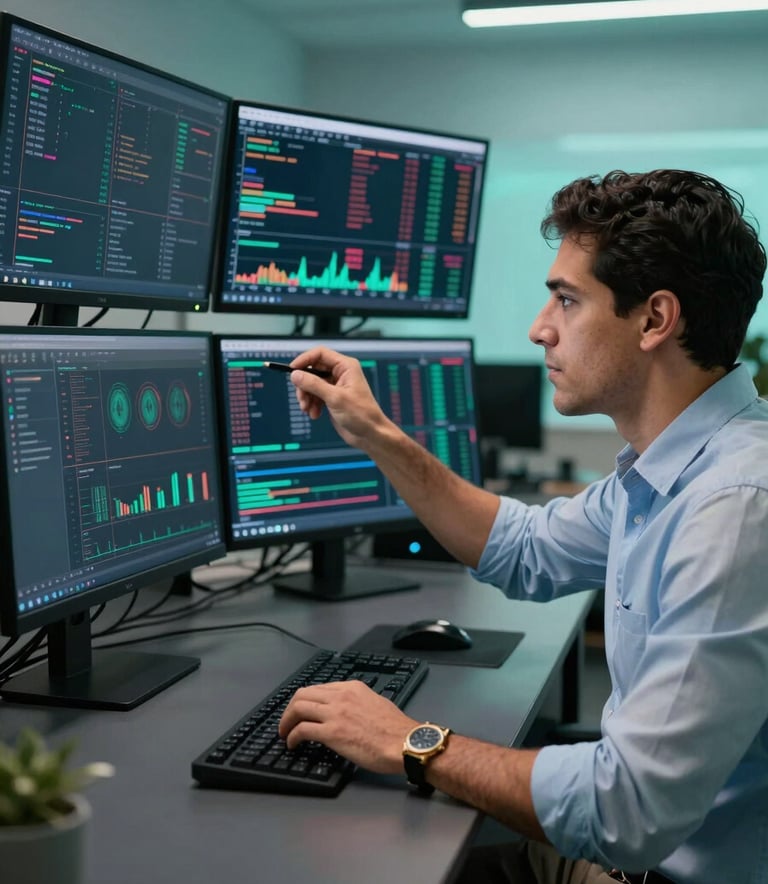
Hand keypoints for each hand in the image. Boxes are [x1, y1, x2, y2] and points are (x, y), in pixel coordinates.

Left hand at [278, 680, 418, 774]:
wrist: (404, 743)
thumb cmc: (396, 729)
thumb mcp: (377, 703)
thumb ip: (359, 703)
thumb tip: (349, 712)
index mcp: (352, 687)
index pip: (319, 688)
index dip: (306, 700)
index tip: (302, 711)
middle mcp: (341, 696)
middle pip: (303, 694)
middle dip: (290, 708)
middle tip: (287, 721)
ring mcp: (335, 713)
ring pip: (298, 708)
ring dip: (286, 721)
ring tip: (284, 732)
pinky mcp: (332, 732)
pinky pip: (302, 730)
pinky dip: (292, 736)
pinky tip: (292, 744)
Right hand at [288, 347, 389, 449]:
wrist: (370, 434)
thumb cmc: (362, 414)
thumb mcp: (335, 398)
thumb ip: (313, 385)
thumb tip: (296, 375)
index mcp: (346, 366)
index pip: (320, 354)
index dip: (304, 360)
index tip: (292, 371)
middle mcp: (340, 373)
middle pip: (312, 370)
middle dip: (304, 384)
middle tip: (301, 398)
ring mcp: (335, 386)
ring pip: (311, 384)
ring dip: (306, 396)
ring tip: (307, 409)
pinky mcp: (332, 398)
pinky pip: (315, 395)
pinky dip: (312, 404)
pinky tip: (315, 414)